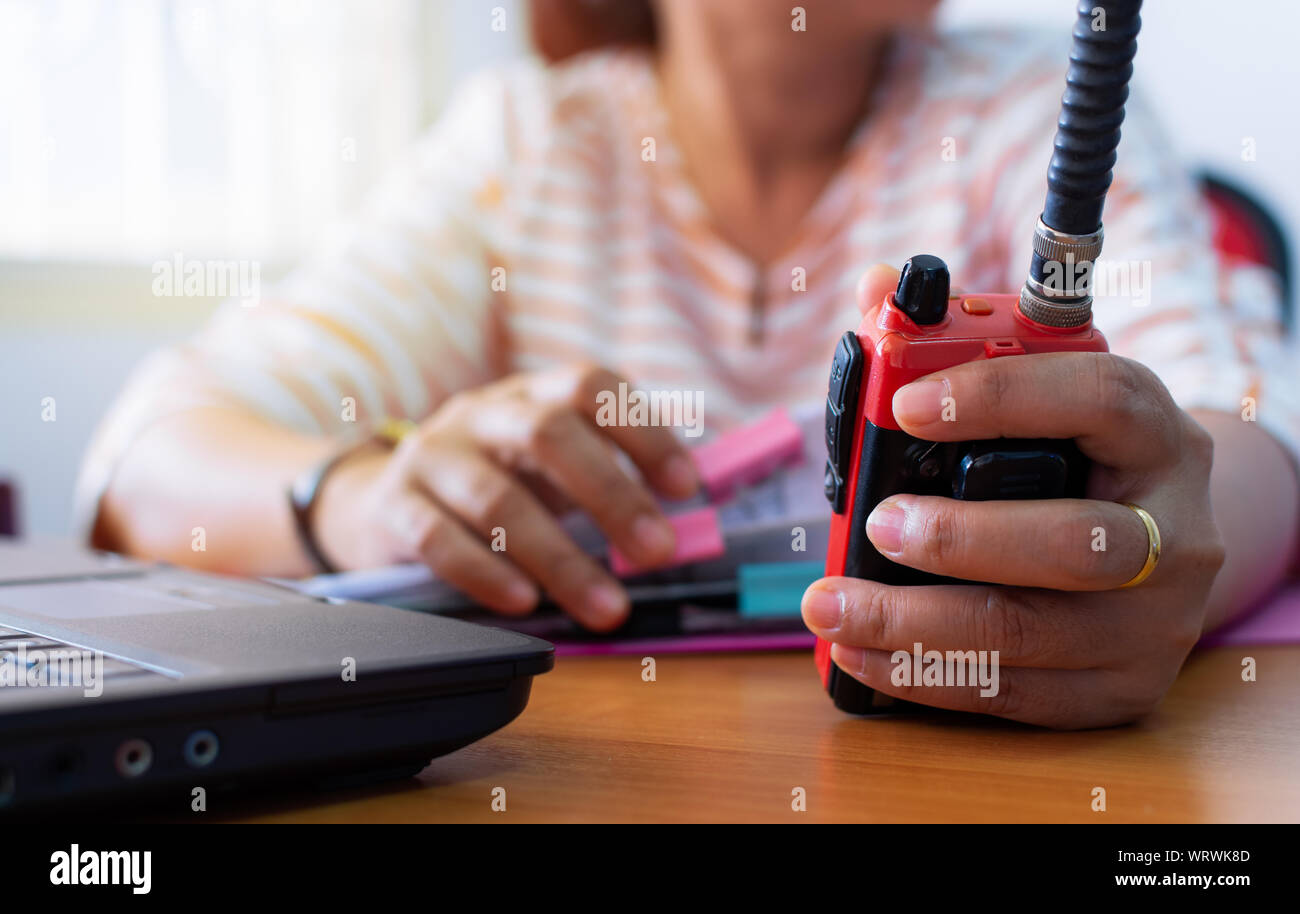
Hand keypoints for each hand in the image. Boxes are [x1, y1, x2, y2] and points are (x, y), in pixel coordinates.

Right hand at [314, 363, 697, 629]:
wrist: (376, 503)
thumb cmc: (490, 487)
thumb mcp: (545, 470)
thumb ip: (606, 484)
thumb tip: (682, 527)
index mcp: (529, 396)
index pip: (590, 386)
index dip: (643, 430)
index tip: (686, 486)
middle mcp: (481, 415)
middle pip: (548, 434)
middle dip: (612, 494)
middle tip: (659, 550)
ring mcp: (432, 457)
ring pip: (498, 498)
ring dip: (561, 558)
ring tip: (608, 605)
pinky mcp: (394, 507)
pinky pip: (439, 540)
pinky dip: (487, 574)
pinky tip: (525, 602)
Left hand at [801, 266, 1225, 728]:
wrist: (1160, 548)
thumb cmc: (1073, 459)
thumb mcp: (1039, 396)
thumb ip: (955, 344)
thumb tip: (872, 288)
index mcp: (1154, 431)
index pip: (1099, 398)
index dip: (1001, 397)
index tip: (903, 404)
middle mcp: (1175, 527)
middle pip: (1078, 541)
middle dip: (962, 538)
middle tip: (876, 523)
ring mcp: (1158, 619)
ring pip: (1037, 632)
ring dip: (918, 623)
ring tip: (832, 607)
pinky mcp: (1125, 688)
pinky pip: (1021, 695)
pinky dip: (930, 680)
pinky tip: (863, 657)